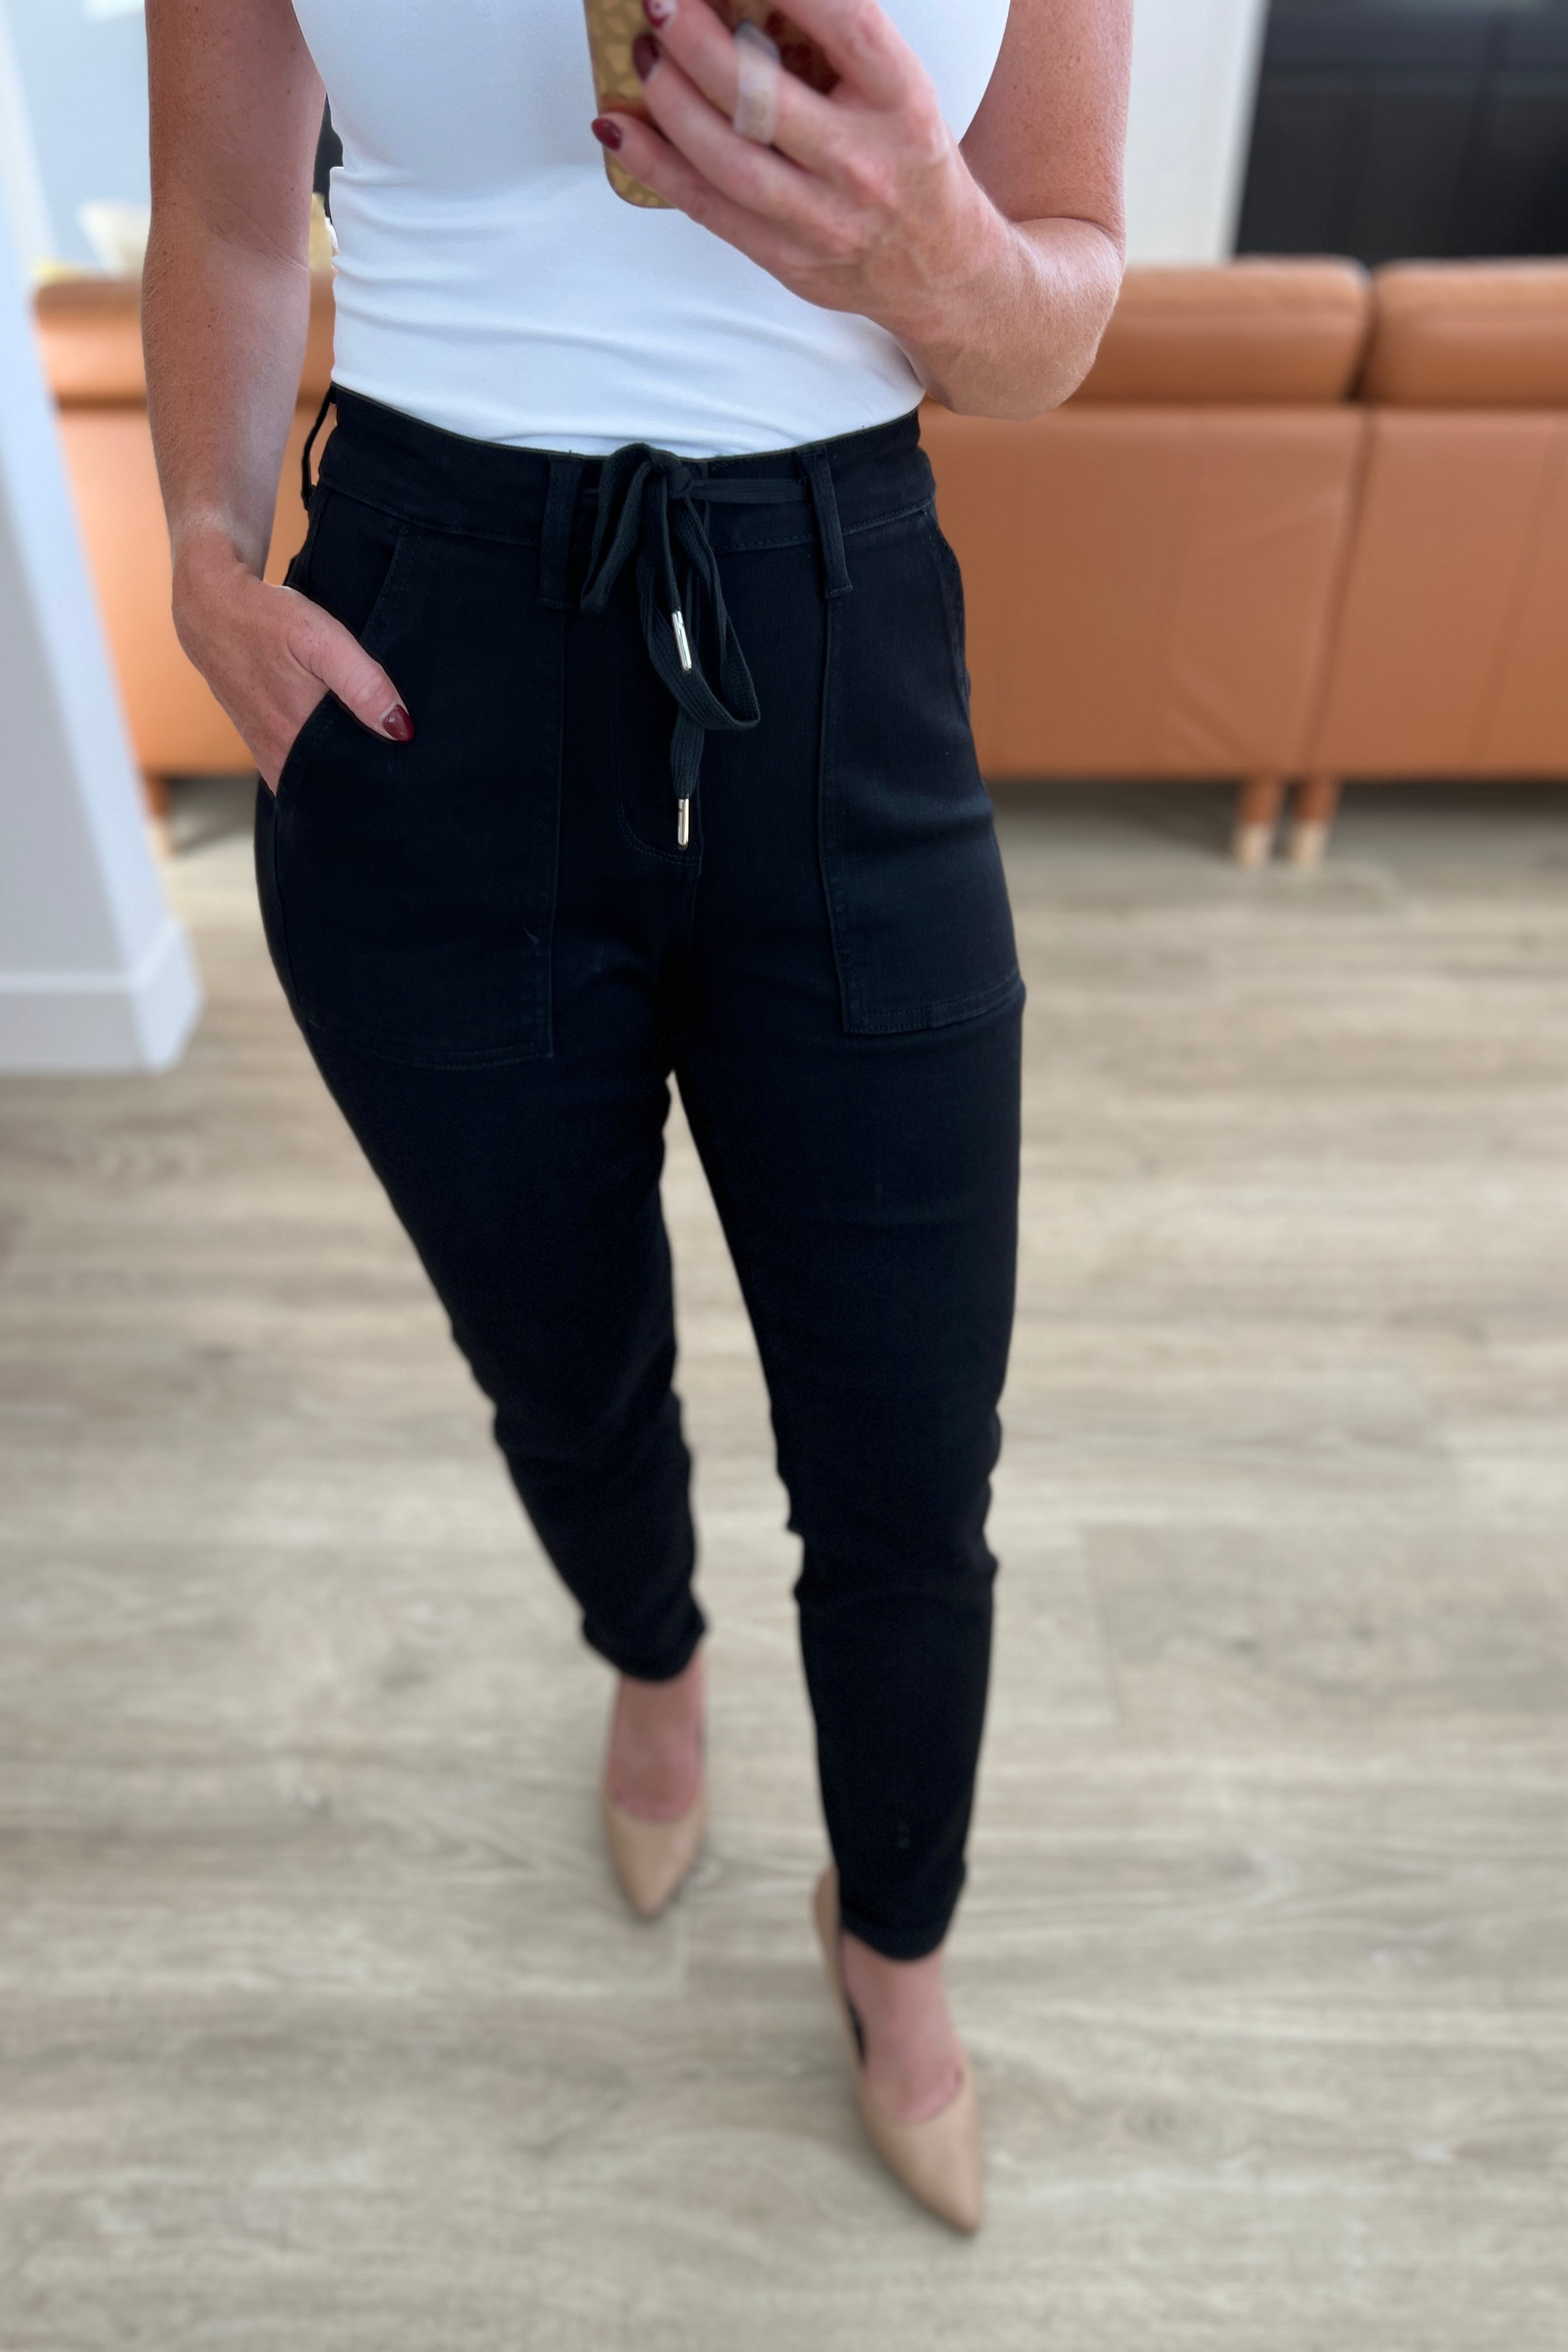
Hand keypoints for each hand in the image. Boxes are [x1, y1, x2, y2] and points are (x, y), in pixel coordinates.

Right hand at [172, 536, 412, 793]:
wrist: (209, 606)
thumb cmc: (265, 619)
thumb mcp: (321, 641)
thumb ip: (363, 684)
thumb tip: (401, 729)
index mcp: (295, 742)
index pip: (343, 790)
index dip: (374, 790)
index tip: (402, 781)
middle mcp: (278, 757)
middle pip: (330, 789)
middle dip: (362, 786)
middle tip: (395, 772)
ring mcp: (266, 751)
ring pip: (313, 778)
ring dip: (340, 773)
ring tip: (373, 759)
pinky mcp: (261, 740)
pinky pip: (297, 765)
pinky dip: (319, 760)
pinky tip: (340, 744)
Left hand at [594, 0, 1002, 352]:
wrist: (941, 270)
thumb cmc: (908, 162)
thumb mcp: (897, 90)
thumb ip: (834, 45)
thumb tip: (744, 2)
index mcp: (902, 102)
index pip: (844, 24)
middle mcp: (864, 162)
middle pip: (762, 95)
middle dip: (697, 39)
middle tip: (661, 0)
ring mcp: (824, 219)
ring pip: (727, 157)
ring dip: (670, 100)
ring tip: (644, 54)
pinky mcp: (788, 259)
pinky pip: (707, 208)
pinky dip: (654, 165)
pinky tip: (619, 126)